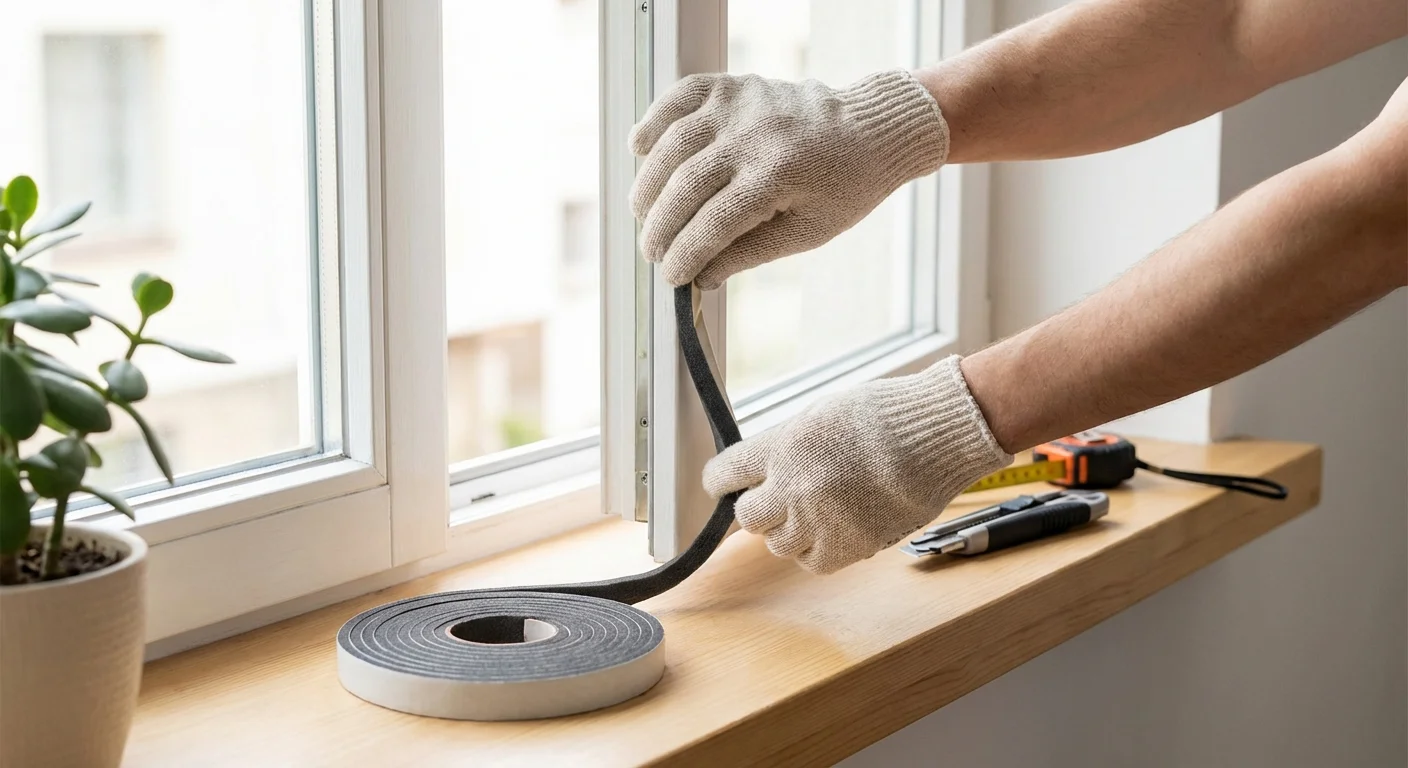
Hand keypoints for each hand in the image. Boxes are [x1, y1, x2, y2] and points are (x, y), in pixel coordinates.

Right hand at [629, 69, 949, 288]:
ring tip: (643, 215)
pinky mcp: (731, 85)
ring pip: (672, 146)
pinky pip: (678, 98)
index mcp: (778, 176)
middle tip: (652, 253)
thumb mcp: (806, 232)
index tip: (670, 278)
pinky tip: (639, 150)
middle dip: (660, 228)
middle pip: (685, 187)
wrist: (869, 129)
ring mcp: (739, 105)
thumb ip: (749, 253)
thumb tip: (700, 278)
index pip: (712, 224)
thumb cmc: (843, 187)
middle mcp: (753, 135)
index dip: (684, 255)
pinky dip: (653, 122)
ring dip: (648, 185)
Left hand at [703, 357, 1010, 573]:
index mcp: (783, 446)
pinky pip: (811, 562)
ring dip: (789, 531)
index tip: (722, 485)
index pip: (724, 473)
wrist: (937, 437)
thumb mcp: (822, 415)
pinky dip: (816, 551)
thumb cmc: (888, 417)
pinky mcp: (847, 547)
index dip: (720, 481)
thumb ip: (787, 445)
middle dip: (760, 509)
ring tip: (816, 513)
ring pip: (777, 544)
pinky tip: (833, 530)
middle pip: (747, 516)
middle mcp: (792, 486)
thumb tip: (766, 470)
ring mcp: (818, 521)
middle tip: (778, 501)